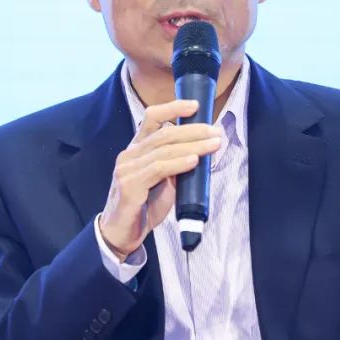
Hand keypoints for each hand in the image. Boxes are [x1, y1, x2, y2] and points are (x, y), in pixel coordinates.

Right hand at [99, 99, 221, 260]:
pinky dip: (178, 163)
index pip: (151, 118)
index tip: (195, 105)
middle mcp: (129, 155)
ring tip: (213, 145)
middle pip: (164, 133)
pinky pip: (158, 169)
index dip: (172, 108)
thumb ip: (177, 165)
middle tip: (215, 131)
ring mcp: (126, 169)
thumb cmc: (144, 206)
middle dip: (193, 131)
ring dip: (193, 146)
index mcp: (136, 149)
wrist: (123, 234)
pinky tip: (194, 161)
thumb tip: (203, 150)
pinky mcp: (129, 186)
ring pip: (164, 150)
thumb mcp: (164, 182)